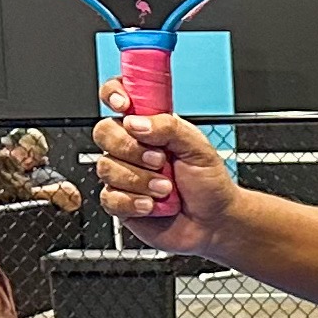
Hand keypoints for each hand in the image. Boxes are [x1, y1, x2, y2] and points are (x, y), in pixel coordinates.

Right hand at [92, 92, 239, 251]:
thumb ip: (169, 127)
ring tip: (165, 188)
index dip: (114, 95)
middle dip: (130, 148)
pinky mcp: (119, 202)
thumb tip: (136, 123)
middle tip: (160, 161)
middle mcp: (132, 147)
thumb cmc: (209, 183)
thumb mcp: (199, 148)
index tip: (124, 106)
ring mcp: (123, 174)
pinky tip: (151, 205)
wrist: (213, 222)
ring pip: (106, 167)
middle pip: (104, 132)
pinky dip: (133, 202)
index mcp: (150, 126)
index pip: (119, 98)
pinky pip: (109, 197)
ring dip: (139, 180)